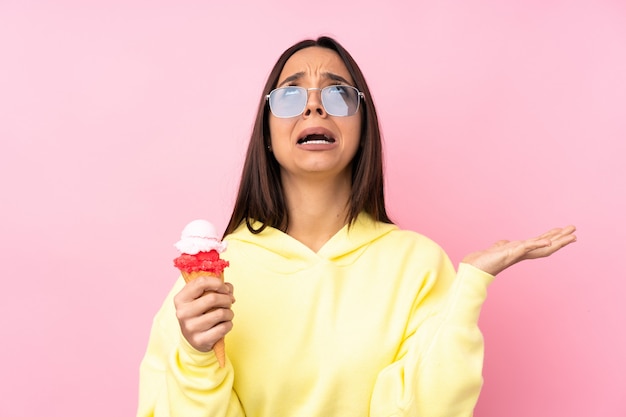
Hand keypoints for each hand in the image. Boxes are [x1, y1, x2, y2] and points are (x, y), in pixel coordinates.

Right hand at [174, 276, 234, 351]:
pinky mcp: (199, 340)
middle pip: (213, 298)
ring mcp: (190, 328)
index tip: (225, 289)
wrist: (193, 339)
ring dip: (229, 313)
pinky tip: (224, 324)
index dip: (218, 283)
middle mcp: (183, 313)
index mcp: (181, 298)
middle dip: (227, 299)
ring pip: (220, 313)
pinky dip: (229, 324)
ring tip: (227, 314)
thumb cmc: (201, 312)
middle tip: (229, 302)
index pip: (201, 282)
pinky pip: (223, 327)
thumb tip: (228, 288)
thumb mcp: (202, 297)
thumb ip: (216, 287)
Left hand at [462, 225, 576, 275]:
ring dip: (557, 241)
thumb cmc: (485, 260)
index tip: (565, 230)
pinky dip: (536, 244)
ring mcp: (518, 254)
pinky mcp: (510, 254)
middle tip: (575, 230)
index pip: (541, 243)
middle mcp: (522, 253)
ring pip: (541, 247)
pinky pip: (526, 248)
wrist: (474, 269)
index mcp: (521, 251)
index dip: (553, 237)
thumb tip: (504, 243)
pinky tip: (547, 242)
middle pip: (546, 245)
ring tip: (572, 235)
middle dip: (561, 238)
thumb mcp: (497, 249)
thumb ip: (502, 245)